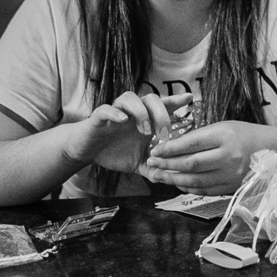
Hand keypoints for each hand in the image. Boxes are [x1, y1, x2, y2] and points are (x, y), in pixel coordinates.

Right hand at [64, 91, 190, 176]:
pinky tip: (123, 119)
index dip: (176, 100)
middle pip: (151, 99)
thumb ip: (154, 167)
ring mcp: (116, 112)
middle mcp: (133, 112)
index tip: (189, 98)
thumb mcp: (138, 162)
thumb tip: (171, 178)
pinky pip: (107, 108)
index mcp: (145, 120)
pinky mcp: (98, 117)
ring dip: (141, 112)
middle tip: (164, 134)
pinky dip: (115, 112)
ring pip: (131, 97)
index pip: (163, 105)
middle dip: (161, 114)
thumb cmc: (115, 152)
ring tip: (145, 130)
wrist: (87, 152)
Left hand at [144, 121, 264, 194]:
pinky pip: (205, 190)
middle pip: (191, 164)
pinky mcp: (232, 187)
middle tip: (151, 164)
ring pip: (195, 180)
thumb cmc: (242, 133)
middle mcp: (228, 156)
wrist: (271, 149)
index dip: (169, 148)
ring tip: (159, 176)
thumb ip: (199, 137)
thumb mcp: (222, 127)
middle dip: (167, 165)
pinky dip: (188, 188)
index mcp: (225, 136)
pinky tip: (177, 183)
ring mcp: (231, 174)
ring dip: (173, 179)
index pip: (190, 144)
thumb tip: (171, 147)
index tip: (155, 150)